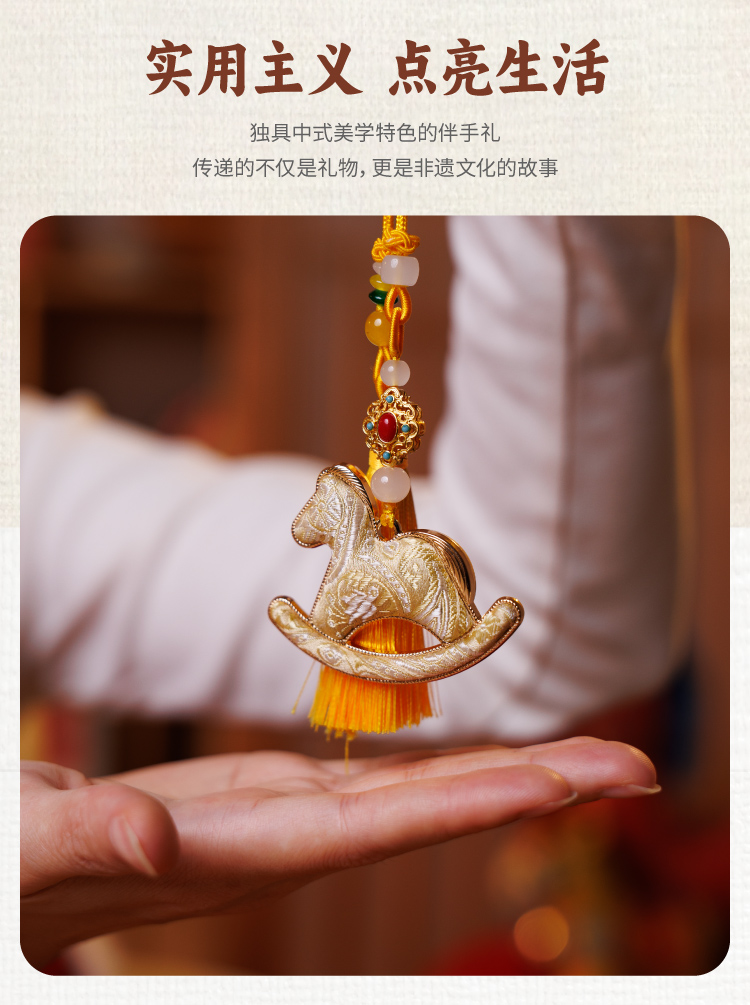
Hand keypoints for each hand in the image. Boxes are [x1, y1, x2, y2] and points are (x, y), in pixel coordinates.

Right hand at [21, 737, 659, 968]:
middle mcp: (273, 845)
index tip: (578, 780)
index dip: (481, 799)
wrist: (6, 872)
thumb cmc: (13, 865)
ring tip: (577, 762)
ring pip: (399, 800)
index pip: (381, 825)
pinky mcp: (245, 808)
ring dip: (490, 776)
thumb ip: (82, 845)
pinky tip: (456, 766)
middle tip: (633, 764)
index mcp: (234, 854)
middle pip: (421, 814)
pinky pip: (355, 789)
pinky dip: (421, 773)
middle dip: (529, 787)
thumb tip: (151, 847)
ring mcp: (266, 826)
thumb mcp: (27, 848)